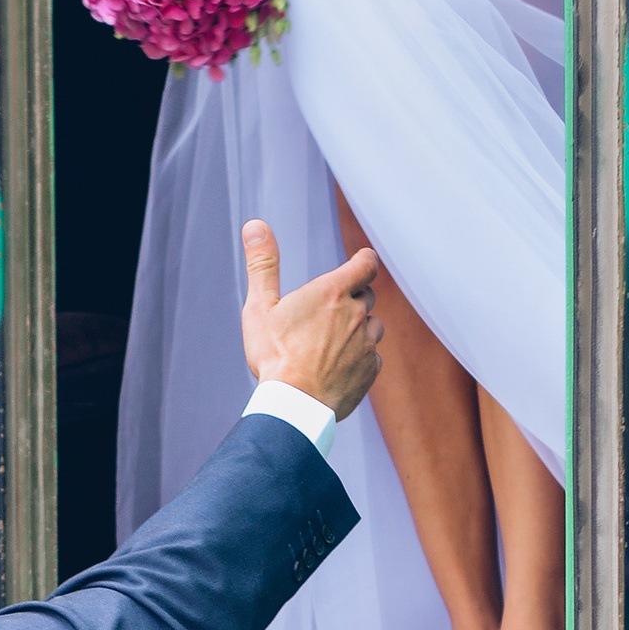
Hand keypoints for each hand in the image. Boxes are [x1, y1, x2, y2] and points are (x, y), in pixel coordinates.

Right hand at [241, 218, 378, 420]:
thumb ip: (262, 264)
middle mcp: (357, 314)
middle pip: (367, 296)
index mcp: (334, 292)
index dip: (363, 261)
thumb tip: (255, 225)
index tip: (358, 263)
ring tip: (331, 343)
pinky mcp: (370, 371)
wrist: (294, 403)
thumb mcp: (260, 306)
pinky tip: (336, 368)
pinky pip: (372, 358)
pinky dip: (359, 358)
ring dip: (359, 329)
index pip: (366, 263)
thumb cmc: (274, 354)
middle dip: (353, 298)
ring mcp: (367, 344)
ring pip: (373, 327)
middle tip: (327, 312)